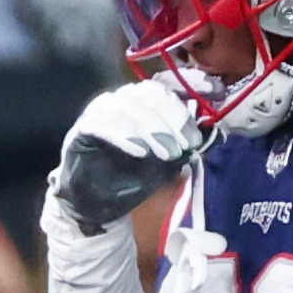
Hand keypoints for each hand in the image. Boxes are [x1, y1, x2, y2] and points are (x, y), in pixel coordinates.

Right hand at [52, 79, 205, 234]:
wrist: (96, 204)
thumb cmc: (131, 178)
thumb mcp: (166, 160)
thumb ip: (183, 144)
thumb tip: (209, 133)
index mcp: (139, 103)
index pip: (164, 87)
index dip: (187, 94)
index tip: (211, 104)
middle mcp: (118, 101)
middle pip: (148, 93)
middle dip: (172, 118)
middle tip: (188, 145)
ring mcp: (97, 113)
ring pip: (126, 106)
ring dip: (151, 129)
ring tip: (168, 154)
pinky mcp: (81, 131)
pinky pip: (101, 125)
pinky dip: (124, 137)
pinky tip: (140, 153)